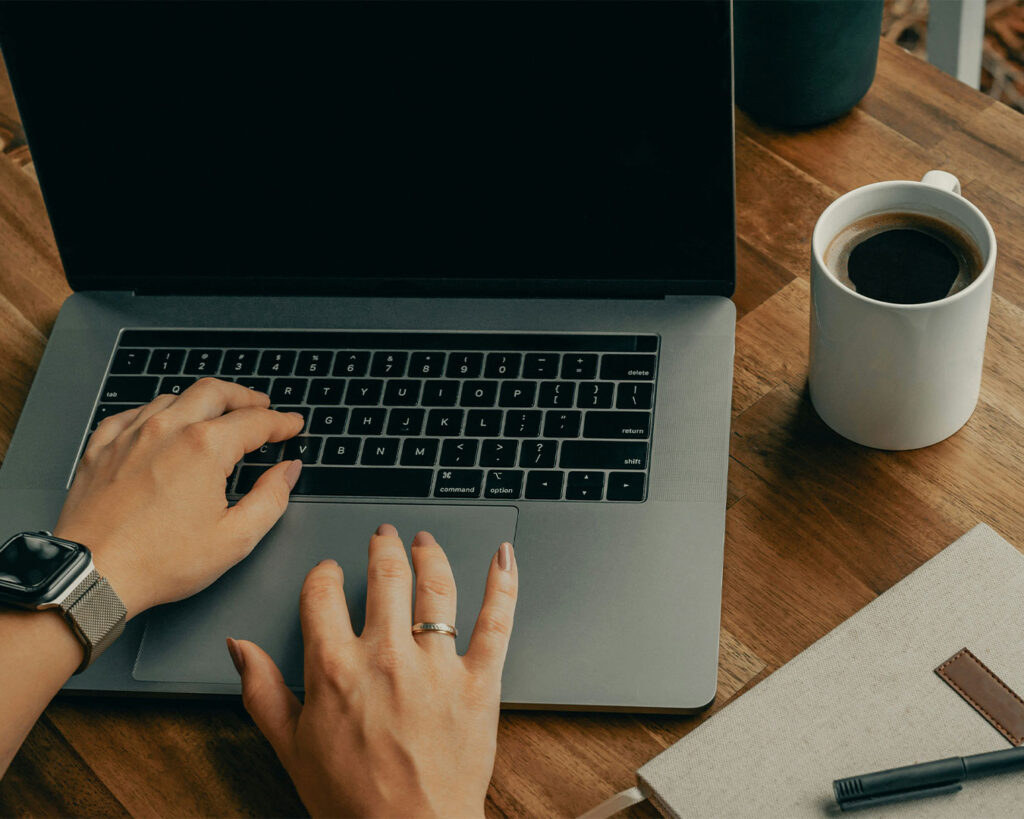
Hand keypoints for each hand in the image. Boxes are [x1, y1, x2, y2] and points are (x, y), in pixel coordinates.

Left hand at [54, 377, 304, 618]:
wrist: (92, 575)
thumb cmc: (159, 562)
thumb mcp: (235, 538)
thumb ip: (271, 498)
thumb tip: (287, 471)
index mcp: (204, 447)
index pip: (255, 421)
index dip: (281, 422)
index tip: (292, 425)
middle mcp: (167, 430)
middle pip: (214, 392)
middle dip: (244, 396)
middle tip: (261, 405)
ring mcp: (130, 435)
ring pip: (173, 397)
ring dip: (202, 400)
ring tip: (216, 413)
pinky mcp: (101, 448)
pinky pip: (131, 414)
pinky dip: (156, 412)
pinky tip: (161, 423)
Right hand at [229, 525, 517, 818]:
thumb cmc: (351, 801)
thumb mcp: (291, 748)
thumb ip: (263, 691)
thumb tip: (239, 647)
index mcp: (335, 668)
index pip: (324, 594)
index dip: (324, 575)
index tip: (329, 573)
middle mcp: (386, 657)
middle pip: (385, 577)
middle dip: (381, 549)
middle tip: (383, 537)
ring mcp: (437, 666)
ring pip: (436, 588)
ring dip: (430, 554)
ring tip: (425, 541)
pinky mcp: (480, 681)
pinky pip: (496, 621)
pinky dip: (503, 583)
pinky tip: (503, 555)